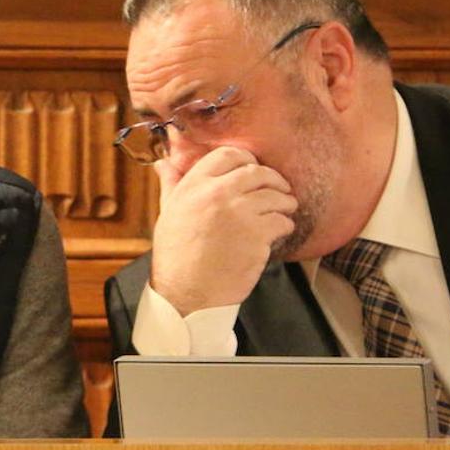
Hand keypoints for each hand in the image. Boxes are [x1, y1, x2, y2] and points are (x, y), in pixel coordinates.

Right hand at [149, 146, 296, 316]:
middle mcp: (217, 194)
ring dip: (284, 201)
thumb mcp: (168, 214)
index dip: (246, 159)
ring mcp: (239, 214)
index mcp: (194, 186)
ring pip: (274, 195)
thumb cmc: (176, 257)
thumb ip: (170, 184)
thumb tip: (164, 164)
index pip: (227, 155)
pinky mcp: (257, 236)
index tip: (254, 167)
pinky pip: (281, 220)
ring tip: (286, 207)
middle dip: (273, 178)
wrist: (187, 294)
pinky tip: (281, 229)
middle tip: (280, 187)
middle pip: (256, 172)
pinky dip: (285, 224)